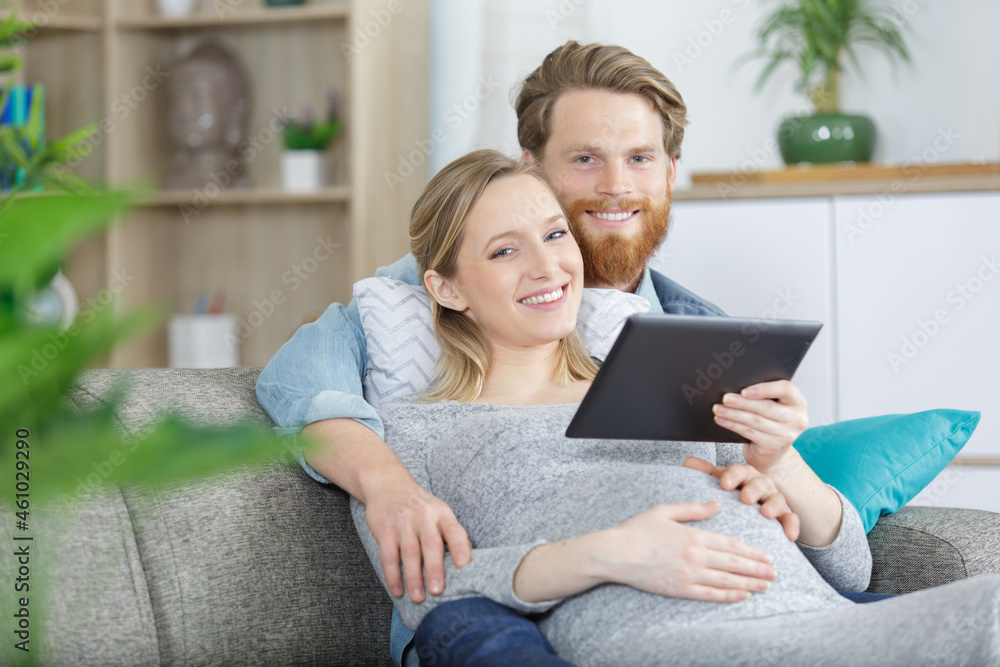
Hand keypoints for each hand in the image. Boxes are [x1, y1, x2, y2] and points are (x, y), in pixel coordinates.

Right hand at [364, 478, 471, 602]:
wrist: (388, 484)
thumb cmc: (420, 505)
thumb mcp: (440, 512)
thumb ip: (453, 533)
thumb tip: (472, 556)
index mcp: (442, 514)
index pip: (454, 531)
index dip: (460, 547)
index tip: (464, 566)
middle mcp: (424, 516)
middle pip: (431, 544)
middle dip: (434, 569)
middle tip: (438, 591)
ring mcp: (403, 522)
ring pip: (409, 553)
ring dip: (413, 577)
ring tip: (418, 597)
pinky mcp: (385, 528)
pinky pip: (388, 555)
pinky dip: (392, 575)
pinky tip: (397, 590)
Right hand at [604, 502, 776, 601]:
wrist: (615, 553)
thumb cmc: (637, 530)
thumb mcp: (664, 511)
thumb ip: (693, 509)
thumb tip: (716, 504)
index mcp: (693, 536)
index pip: (730, 545)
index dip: (751, 552)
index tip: (767, 556)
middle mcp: (695, 557)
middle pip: (734, 563)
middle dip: (757, 569)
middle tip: (775, 574)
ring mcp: (688, 575)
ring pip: (726, 580)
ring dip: (749, 584)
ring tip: (766, 586)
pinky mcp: (679, 589)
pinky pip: (709, 594)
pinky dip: (728, 596)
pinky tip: (741, 596)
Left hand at [683, 458, 799, 540]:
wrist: (755, 502)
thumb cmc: (734, 491)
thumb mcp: (720, 480)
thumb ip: (706, 472)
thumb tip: (688, 462)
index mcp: (743, 474)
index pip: (738, 471)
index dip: (732, 476)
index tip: (724, 484)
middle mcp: (760, 483)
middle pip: (758, 483)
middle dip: (752, 489)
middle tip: (745, 498)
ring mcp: (774, 498)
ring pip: (776, 499)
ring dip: (772, 506)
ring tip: (766, 513)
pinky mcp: (785, 514)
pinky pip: (791, 518)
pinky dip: (792, 526)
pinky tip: (789, 536)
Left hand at [712, 380, 808, 474]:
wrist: (772, 453)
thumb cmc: (770, 421)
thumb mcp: (775, 405)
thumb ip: (766, 393)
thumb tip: (740, 377)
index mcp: (798, 402)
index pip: (785, 389)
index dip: (764, 389)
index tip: (745, 390)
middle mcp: (797, 419)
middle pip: (766, 407)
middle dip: (742, 402)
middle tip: (725, 398)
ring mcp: (786, 435)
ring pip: (755, 421)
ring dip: (733, 414)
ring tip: (718, 409)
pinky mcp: (774, 446)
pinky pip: (749, 432)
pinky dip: (732, 425)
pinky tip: (721, 420)